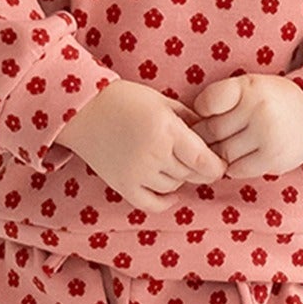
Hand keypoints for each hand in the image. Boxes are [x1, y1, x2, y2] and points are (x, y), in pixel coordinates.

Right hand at [53, 79, 228, 214]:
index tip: (218, 163)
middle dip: (198, 169)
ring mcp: (137, 173)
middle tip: (196, 159)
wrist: (84, 110)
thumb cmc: (126, 100)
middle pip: (190, 174)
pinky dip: (165, 201)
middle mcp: (153, 154)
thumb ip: (189, 120)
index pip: (203, 161)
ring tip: (172, 163)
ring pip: (173, 187)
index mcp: (166, 130)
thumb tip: (212, 139)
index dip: (216, 166)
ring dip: (179, 178)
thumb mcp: (162, 101)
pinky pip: (151, 204)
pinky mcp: (123, 185)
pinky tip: (170, 191)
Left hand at [186, 73, 302, 175]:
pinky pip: (236, 170)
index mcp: (250, 87)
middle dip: (204, 137)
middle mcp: (259, 111)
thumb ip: (221, 99)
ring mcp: (267, 138)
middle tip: (207, 137)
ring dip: (216, 154)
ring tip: (222, 147)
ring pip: (222, 153)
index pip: (206, 103)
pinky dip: (232, 166)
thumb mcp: (250, 87)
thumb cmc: (271, 102)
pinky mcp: (272, 160)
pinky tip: (237, 157)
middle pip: (211, 132)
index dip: (200, 112)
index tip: (205, 114)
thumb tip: (186, 127)